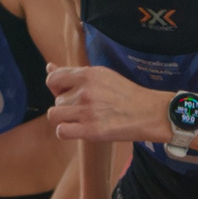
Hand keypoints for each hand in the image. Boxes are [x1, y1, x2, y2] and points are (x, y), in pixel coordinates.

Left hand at [47, 63, 168, 144]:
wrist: (149, 113)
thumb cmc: (126, 94)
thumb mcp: (101, 75)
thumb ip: (73, 73)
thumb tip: (49, 67)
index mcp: (88, 74)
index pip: (53, 79)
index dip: (57, 88)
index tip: (69, 93)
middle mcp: (85, 91)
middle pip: (56, 100)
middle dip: (67, 106)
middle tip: (85, 109)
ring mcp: (87, 111)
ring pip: (55, 115)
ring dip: (65, 119)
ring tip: (81, 119)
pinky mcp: (91, 130)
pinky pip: (61, 131)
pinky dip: (66, 132)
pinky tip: (79, 129)